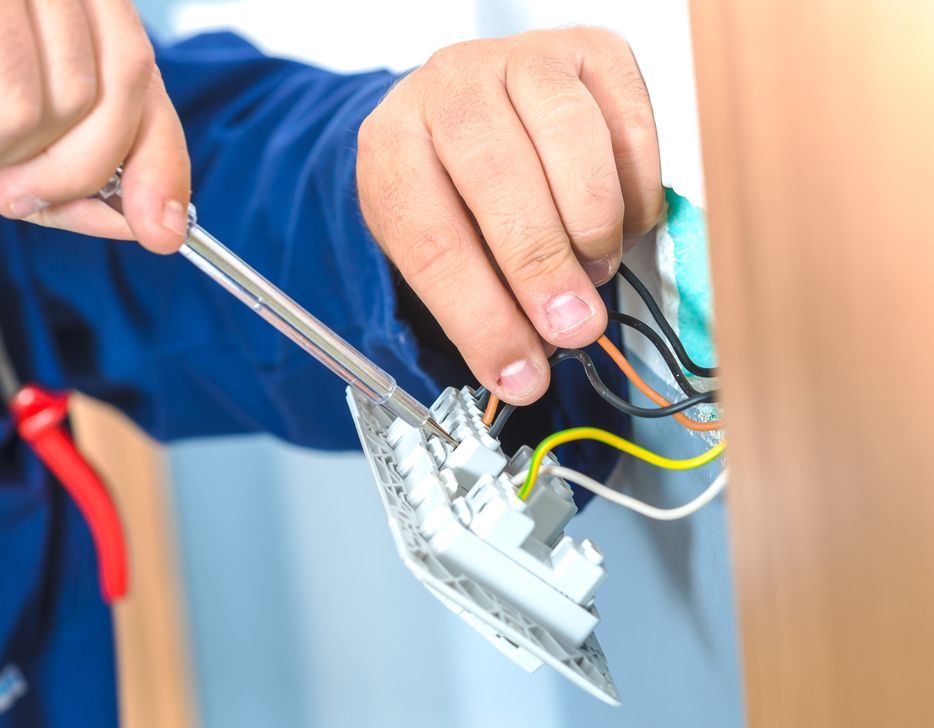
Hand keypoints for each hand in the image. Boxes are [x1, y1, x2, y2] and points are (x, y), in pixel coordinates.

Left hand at [357, 28, 664, 403]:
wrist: (470, 107)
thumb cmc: (452, 185)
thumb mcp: (438, 246)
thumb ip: (477, 305)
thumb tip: (528, 375)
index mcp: (393, 143)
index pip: (432, 239)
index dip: (480, 316)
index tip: (518, 371)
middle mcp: (452, 84)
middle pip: (498, 180)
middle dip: (540, 268)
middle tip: (573, 329)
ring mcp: (524, 58)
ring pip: (572, 142)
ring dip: (593, 226)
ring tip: (594, 272)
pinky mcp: (593, 50)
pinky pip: (631, 127)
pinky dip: (635, 192)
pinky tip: (618, 225)